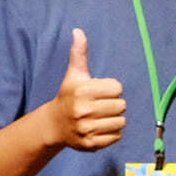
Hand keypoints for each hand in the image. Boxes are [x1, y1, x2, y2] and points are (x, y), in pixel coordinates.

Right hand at [48, 28, 126, 151]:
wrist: (54, 125)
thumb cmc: (69, 96)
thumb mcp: (74, 75)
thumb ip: (79, 53)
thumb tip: (78, 31)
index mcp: (82, 92)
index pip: (118, 88)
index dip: (111, 89)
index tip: (99, 92)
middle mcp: (83, 110)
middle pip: (121, 105)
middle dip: (114, 104)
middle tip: (100, 105)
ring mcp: (87, 129)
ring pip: (121, 122)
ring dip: (114, 119)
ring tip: (100, 117)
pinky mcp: (91, 144)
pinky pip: (117, 136)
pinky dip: (112, 133)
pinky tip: (99, 128)